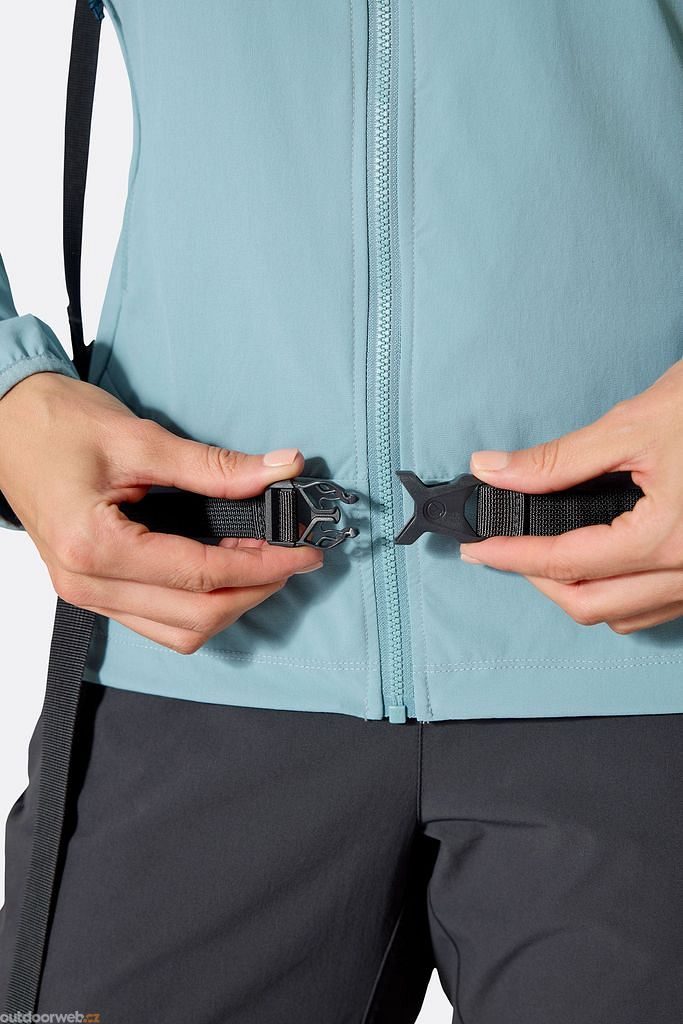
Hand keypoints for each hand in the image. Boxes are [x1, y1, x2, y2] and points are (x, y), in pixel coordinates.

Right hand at [0, 372, 323, 652]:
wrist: (6, 423)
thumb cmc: (56, 424)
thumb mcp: (141, 438)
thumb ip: (215, 466)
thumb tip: (279, 471)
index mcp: (96, 547)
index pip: (201, 575)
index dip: (263, 566)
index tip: (303, 552)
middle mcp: (87, 584)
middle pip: (195, 618)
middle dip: (254, 591)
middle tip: (290, 556)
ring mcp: (86, 593)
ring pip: (178, 632)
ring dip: (230, 604)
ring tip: (263, 563)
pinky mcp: (91, 589)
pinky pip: (157, 620)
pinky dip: (199, 604)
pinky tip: (223, 569)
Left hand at [460, 360, 682, 633]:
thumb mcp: (633, 426)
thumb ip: (557, 460)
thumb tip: (493, 470)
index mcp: (668, 537)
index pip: (567, 561)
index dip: (512, 556)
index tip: (477, 549)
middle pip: (590, 604)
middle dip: (537, 581)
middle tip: (502, 549)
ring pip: (624, 615)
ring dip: (575, 592)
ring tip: (542, 555)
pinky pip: (654, 606)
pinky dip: (615, 594)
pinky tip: (597, 563)